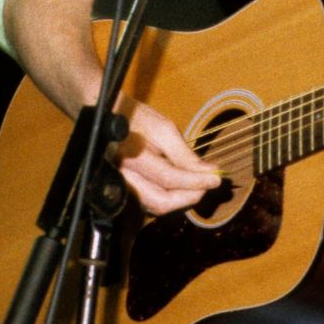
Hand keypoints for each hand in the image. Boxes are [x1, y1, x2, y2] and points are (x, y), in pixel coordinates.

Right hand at [114, 100, 221, 215]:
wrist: (106, 117)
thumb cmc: (135, 118)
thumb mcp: (163, 129)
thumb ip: (184, 154)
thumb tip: (209, 172)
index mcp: (133, 157)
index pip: (170, 178)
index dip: (197, 181)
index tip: (217, 178)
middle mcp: (124, 177)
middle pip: (161, 202)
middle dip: (189, 197)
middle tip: (208, 184)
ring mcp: (122, 186)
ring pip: (155, 206)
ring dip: (181, 199)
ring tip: (199, 184)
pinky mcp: (125, 189)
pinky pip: (149, 201)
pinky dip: (170, 197)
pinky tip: (183, 185)